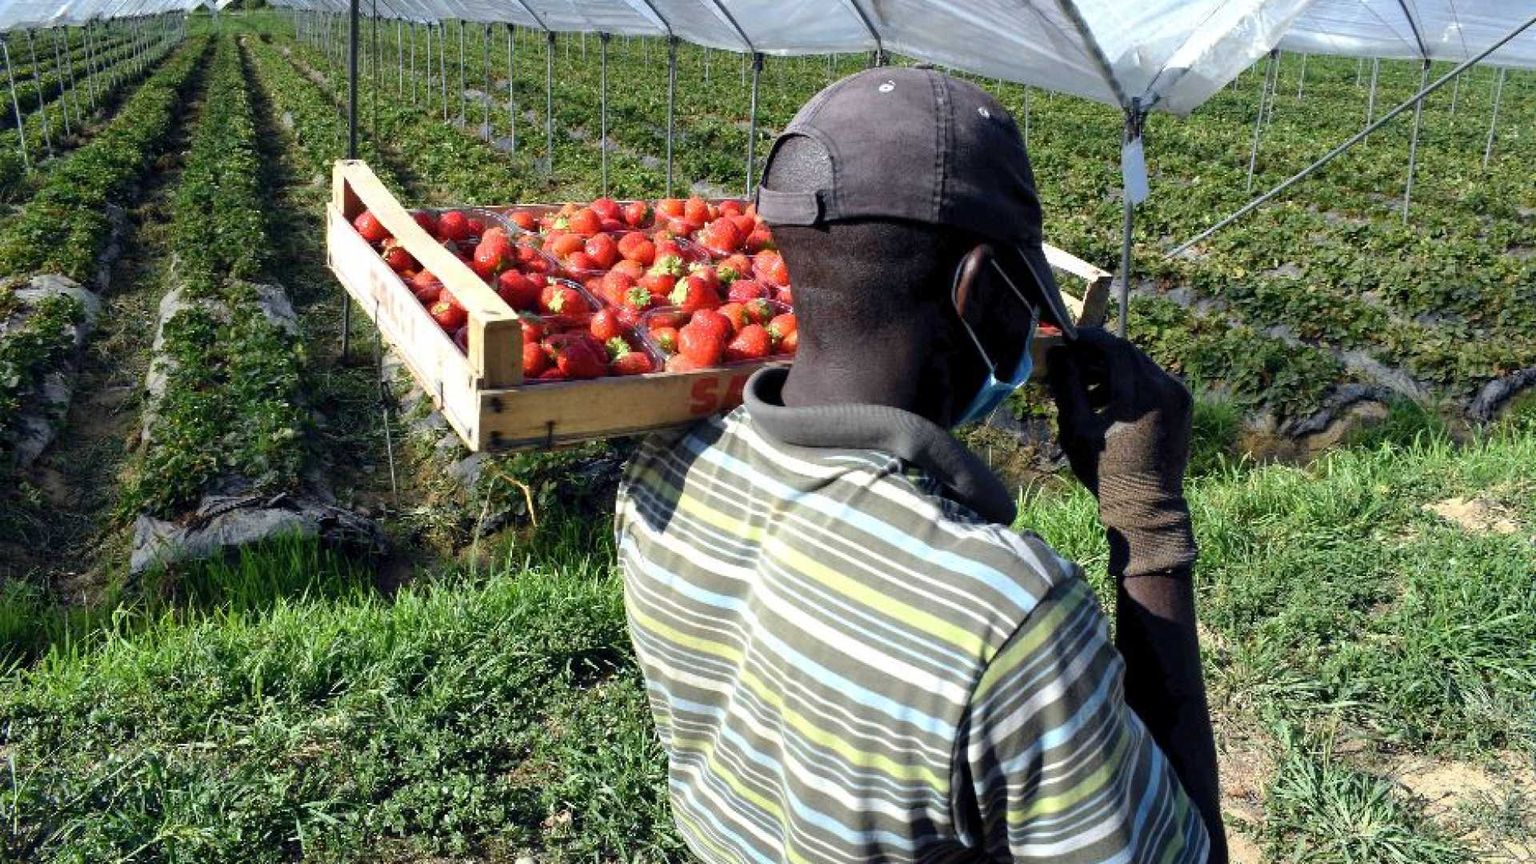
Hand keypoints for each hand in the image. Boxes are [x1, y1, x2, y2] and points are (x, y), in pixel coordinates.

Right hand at [1046, 328, 1195, 578]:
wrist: (1146, 506)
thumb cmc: (1105, 471)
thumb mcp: (1077, 427)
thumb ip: (1068, 385)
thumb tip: (1058, 353)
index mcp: (1141, 393)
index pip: (1114, 347)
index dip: (1089, 339)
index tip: (1067, 340)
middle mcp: (1166, 388)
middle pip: (1129, 354)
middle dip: (1098, 354)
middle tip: (1072, 360)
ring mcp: (1179, 396)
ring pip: (1141, 366)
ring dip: (1113, 370)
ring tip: (1085, 388)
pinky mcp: (1183, 406)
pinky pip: (1153, 381)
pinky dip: (1130, 383)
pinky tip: (1107, 401)